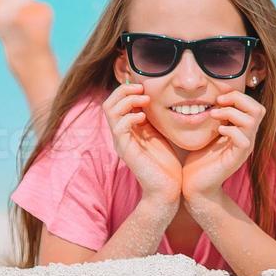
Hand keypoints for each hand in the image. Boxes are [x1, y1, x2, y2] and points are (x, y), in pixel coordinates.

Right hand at [103, 83, 182, 207]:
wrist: (167, 188)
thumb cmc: (165, 162)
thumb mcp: (158, 132)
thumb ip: (153, 116)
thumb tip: (155, 96)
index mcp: (127, 128)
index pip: (116, 102)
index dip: (127, 89)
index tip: (145, 87)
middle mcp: (120, 134)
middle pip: (108, 103)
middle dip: (124, 90)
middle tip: (142, 89)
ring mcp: (121, 142)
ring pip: (111, 112)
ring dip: (127, 100)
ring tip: (144, 100)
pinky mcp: (126, 151)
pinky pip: (119, 128)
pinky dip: (129, 117)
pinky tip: (143, 117)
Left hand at [180, 90, 263, 205]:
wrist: (195, 185)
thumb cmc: (200, 159)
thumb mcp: (209, 132)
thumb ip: (217, 118)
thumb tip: (214, 97)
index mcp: (242, 130)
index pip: (254, 106)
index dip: (238, 96)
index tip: (219, 97)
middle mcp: (247, 138)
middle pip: (259, 109)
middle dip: (239, 99)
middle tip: (219, 101)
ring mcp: (244, 149)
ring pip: (252, 121)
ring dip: (231, 112)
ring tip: (214, 114)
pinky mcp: (236, 159)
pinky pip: (243, 139)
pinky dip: (230, 130)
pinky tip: (218, 130)